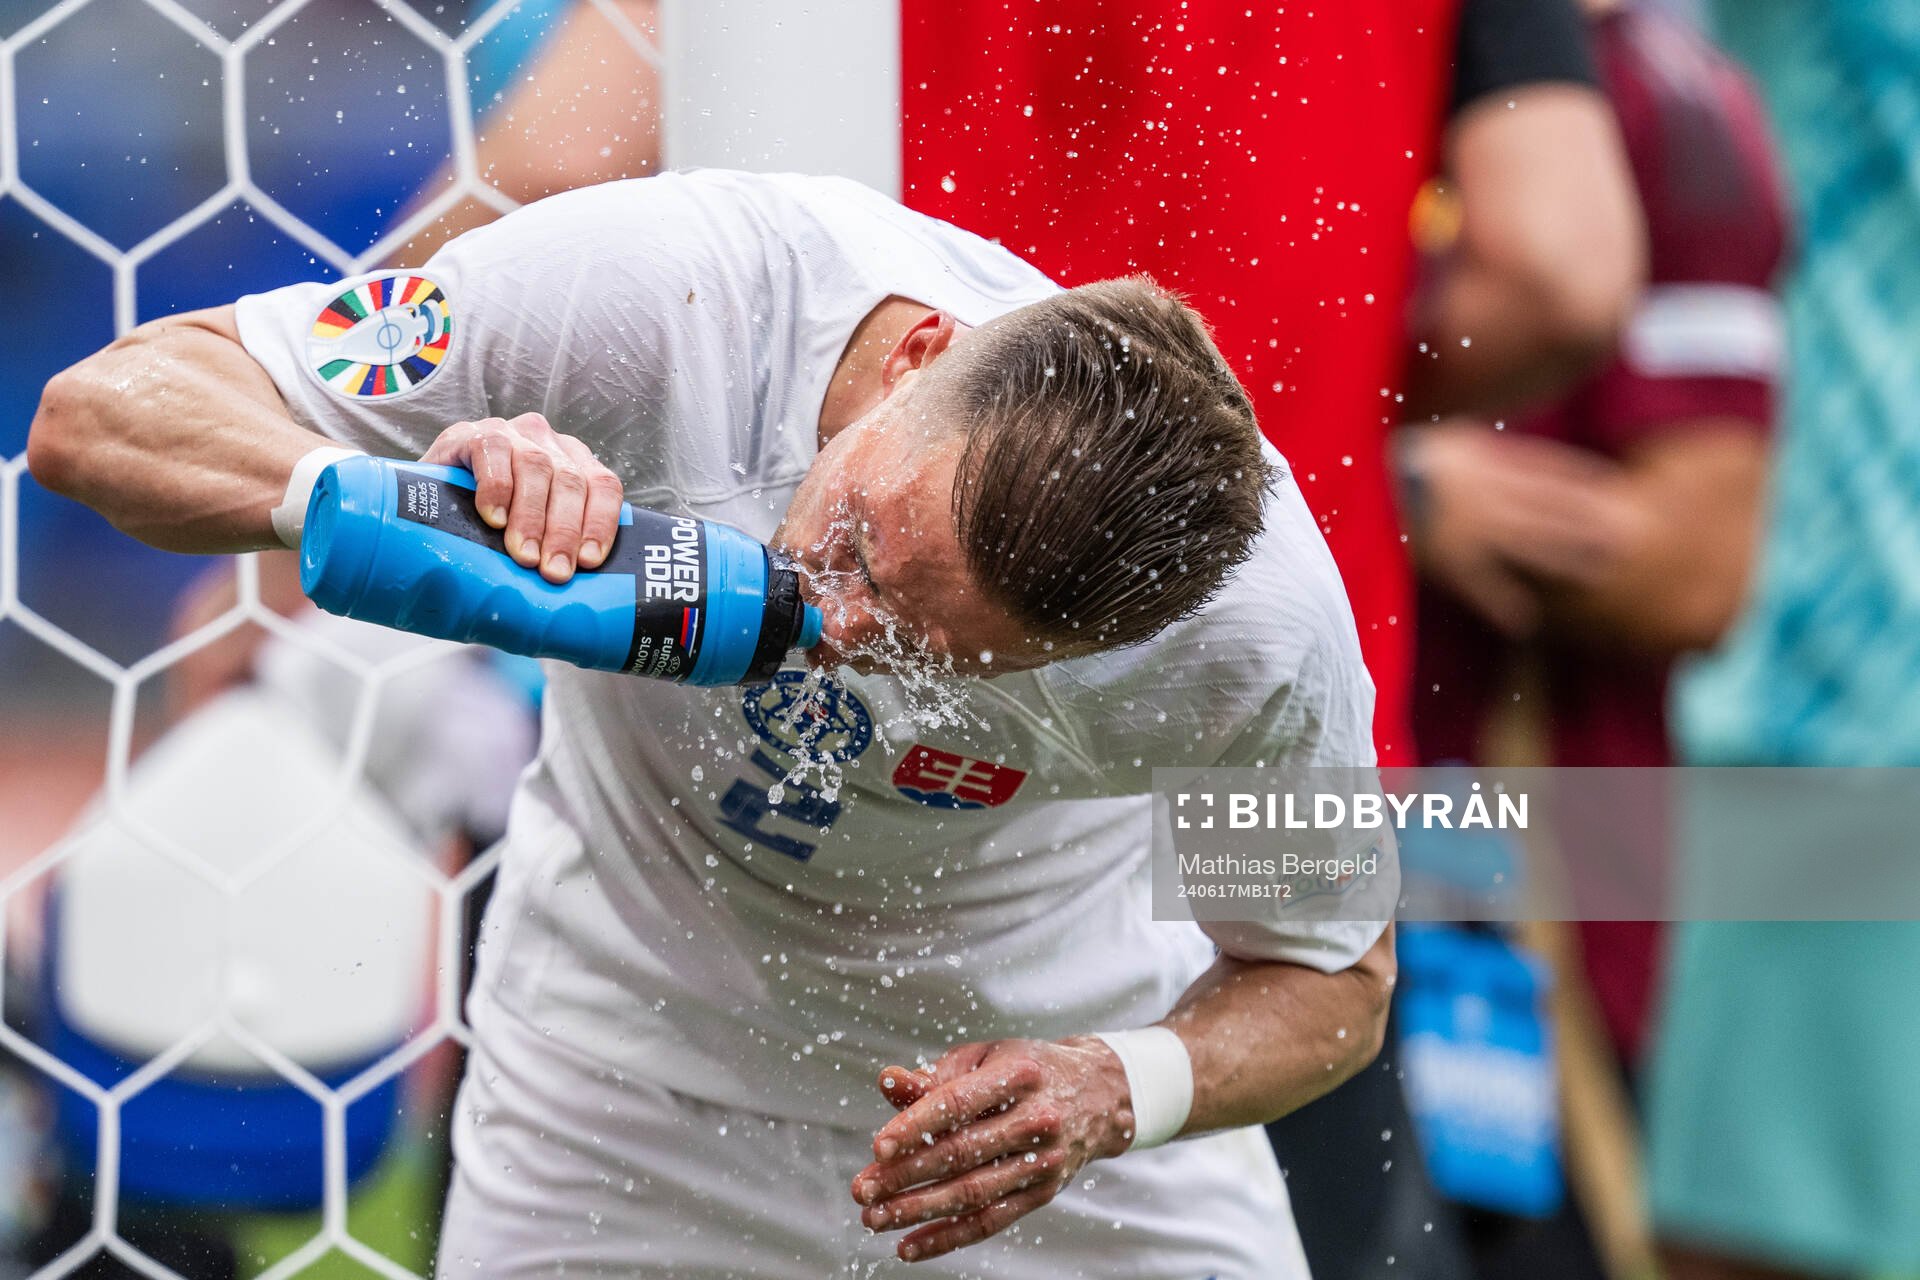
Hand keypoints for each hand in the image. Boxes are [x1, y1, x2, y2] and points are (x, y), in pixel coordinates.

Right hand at [419, 412, 623, 583]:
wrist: (419, 503)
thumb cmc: (482, 525)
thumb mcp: (524, 532)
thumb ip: (550, 549)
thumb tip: (569, 599)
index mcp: (573, 463)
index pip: (603, 487)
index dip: (600, 523)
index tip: (589, 561)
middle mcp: (548, 443)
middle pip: (570, 482)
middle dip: (564, 531)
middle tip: (553, 571)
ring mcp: (512, 434)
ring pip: (536, 467)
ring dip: (531, 516)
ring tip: (524, 554)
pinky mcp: (472, 433)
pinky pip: (493, 452)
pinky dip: (496, 488)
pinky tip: (493, 518)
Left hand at [852, 1037, 1133, 1262]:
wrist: (1099, 1095)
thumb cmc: (1028, 1069)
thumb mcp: (986, 1058)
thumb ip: (936, 1075)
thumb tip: (888, 1082)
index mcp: (1018, 1076)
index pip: (959, 1104)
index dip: (916, 1125)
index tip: (878, 1146)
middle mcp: (1036, 1120)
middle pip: (961, 1154)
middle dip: (905, 1175)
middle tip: (862, 1188)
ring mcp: (1043, 1162)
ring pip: (972, 1194)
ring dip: (918, 1211)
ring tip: (875, 1218)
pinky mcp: (1042, 1193)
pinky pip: (990, 1222)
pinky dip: (947, 1238)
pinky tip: (910, 1246)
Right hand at [1395, 421, 1642, 635]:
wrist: (1369, 483)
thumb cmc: (1406, 460)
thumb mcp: (1449, 440)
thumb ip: (1480, 446)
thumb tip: (1507, 452)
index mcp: (1488, 462)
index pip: (1546, 468)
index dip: (1580, 477)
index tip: (1609, 484)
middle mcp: (1491, 497)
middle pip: (1550, 509)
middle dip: (1587, 521)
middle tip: (1624, 535)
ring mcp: (1474, 532)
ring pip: (1530, 547)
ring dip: (1565, 560)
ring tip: (1595, 573)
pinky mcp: (1451, 563)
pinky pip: (1483, 588)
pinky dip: (1503, 607)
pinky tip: (1525, 622)